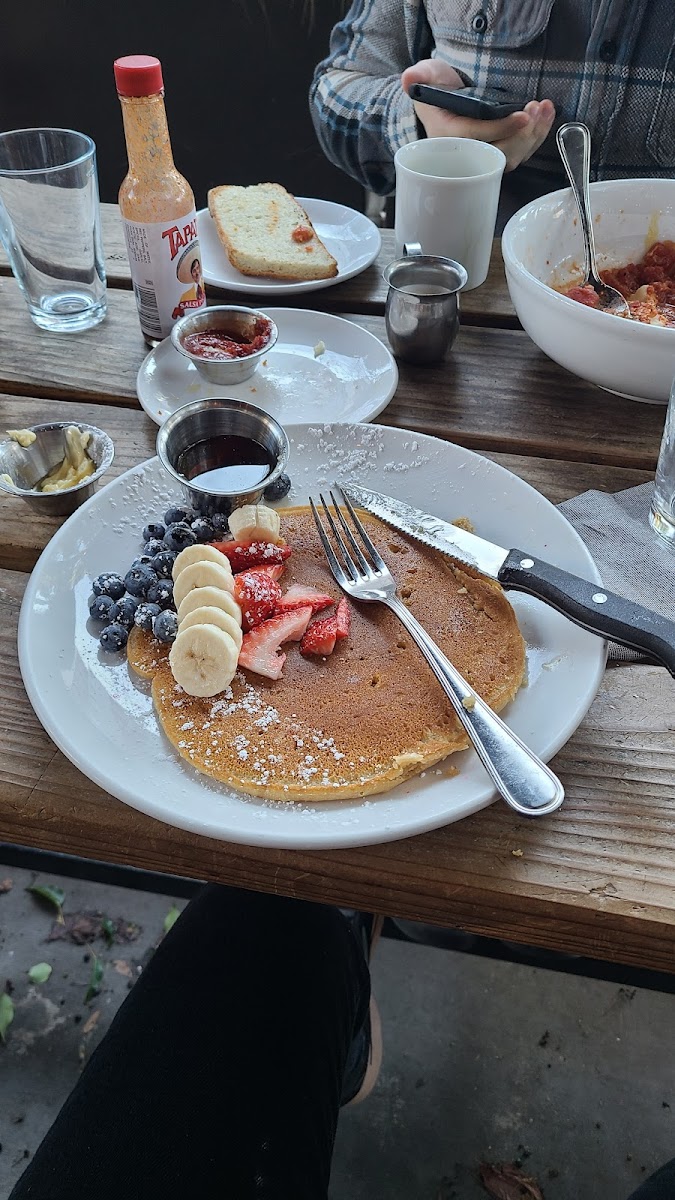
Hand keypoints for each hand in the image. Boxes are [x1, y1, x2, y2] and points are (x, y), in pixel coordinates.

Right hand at [401, 59, 555, 170]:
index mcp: (447, 137)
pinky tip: (546, 116)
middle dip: (522, 134)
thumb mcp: (425, 78)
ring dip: (534, 135)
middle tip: (536, 109)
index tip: (522, 115)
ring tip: (545, 109)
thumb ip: (419, 76)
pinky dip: (537, 136)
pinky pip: (520, 153)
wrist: (443, 105)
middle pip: (498, 154)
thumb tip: (409, 78)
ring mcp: (483, 155)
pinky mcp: (498, 152)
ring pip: (513, 157)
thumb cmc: (436, 92)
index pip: (476, 137)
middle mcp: (466, 153)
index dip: (500, 128)